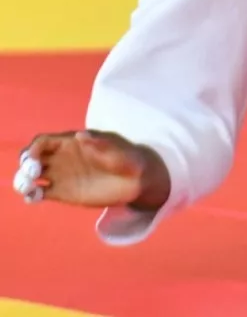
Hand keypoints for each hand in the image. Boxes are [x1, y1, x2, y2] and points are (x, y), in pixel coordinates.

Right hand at [15, 131, 163, 209]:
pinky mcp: (62, 192)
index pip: (43, 141)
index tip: (34, 158)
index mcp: (72, 142)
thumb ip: (99, 143)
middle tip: (32, 174)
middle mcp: (62, 158)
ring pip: (31, 176)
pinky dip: (31, 195)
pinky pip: (39, 193)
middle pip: (32, 158)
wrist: (136, 181)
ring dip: (23, 181)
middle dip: (25, 164)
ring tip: (28, 188)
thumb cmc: (129, 159)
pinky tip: (33, 198)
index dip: (34, 148)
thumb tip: (80, 135)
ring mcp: (61, 175)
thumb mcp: (118, 150)